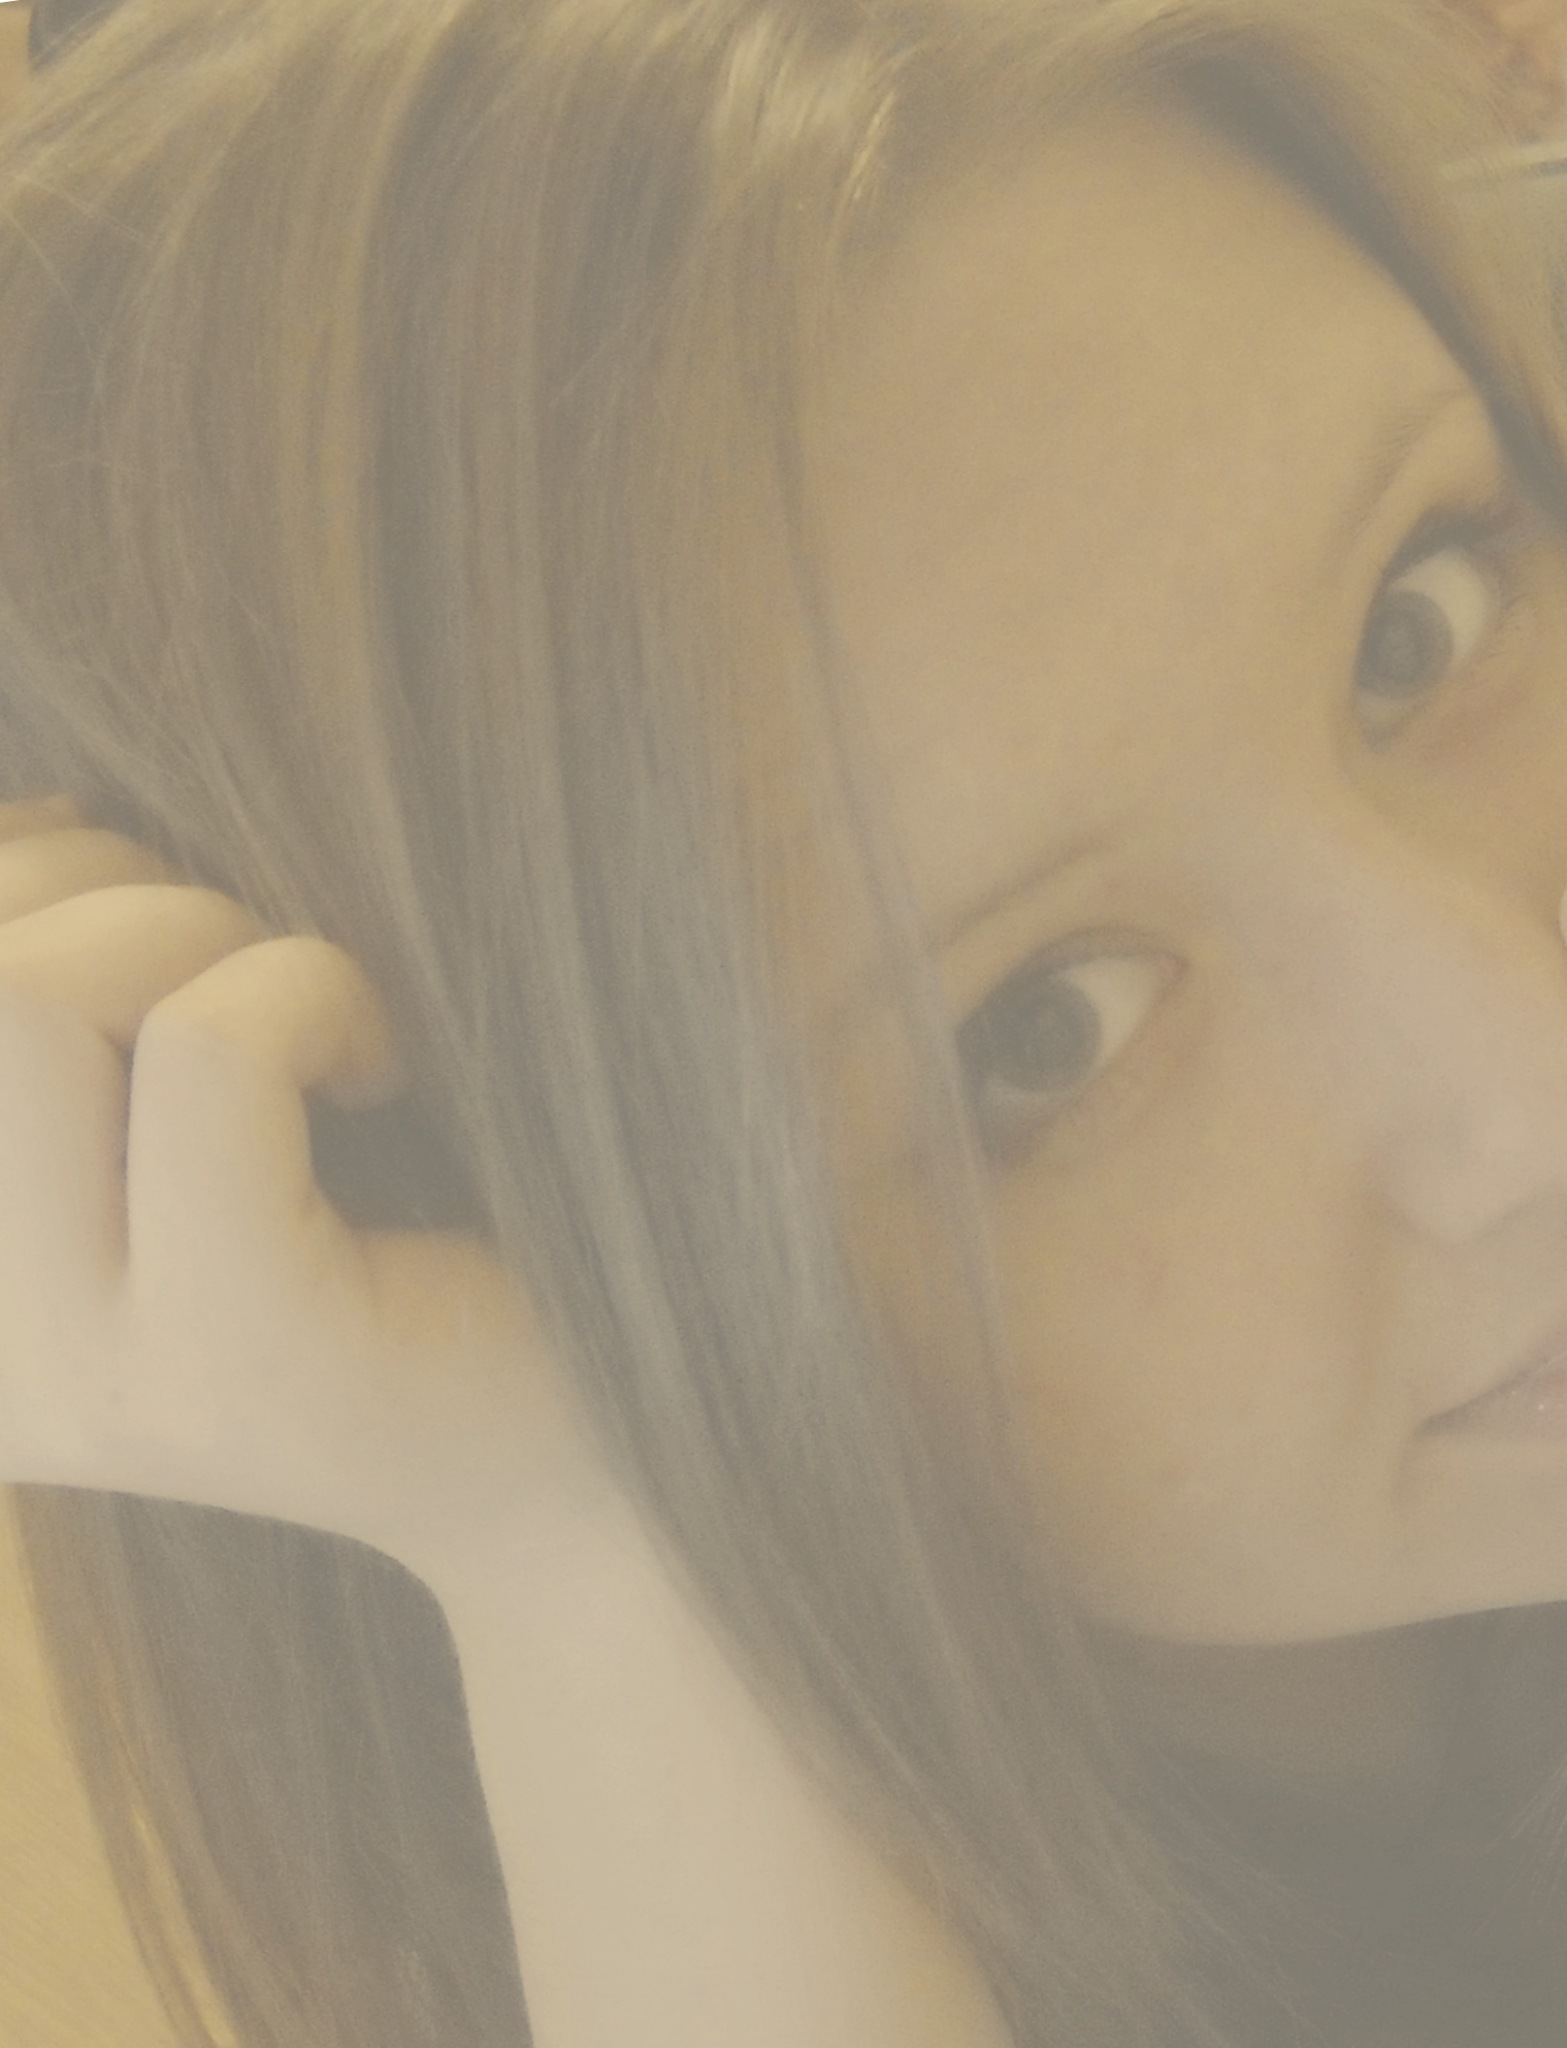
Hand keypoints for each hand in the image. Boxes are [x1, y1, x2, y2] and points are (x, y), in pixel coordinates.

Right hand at [0, 797, 611, 1575]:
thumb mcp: (190, 1097)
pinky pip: (208, 1048)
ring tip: (331, 1028)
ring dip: (217, 938)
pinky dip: (323, 992)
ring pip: (36, 993)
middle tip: (275, 974)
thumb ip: (84, 992)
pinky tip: (392, 1072)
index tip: (187, 952)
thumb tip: (34, 810)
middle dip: (130, 894)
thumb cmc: (408, 1214)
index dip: (35, 883)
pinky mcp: (227, 1355)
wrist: (593, 1440)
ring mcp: (77, 1374)